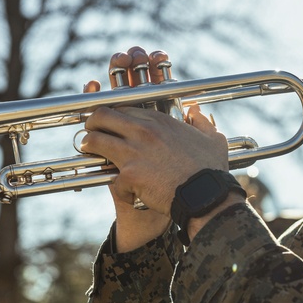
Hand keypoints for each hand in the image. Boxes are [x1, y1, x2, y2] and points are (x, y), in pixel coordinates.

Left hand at [81, 47, 228, 250]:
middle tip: (91, 132)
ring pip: (95, 141)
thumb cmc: (211, 170)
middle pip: (102, 116)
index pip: (124, 108)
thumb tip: (197, 111)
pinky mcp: (130, 175)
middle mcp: (144, 132)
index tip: (112, 123)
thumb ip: (203, 122)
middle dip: (92, 123)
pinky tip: (129, 194)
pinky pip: (111, 179)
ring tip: (90, 153)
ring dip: (89, 147)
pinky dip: (120, 189)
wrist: (206, 195)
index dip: (114, 115)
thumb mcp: (213, 139)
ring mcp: (134, 152)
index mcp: (160, 121)